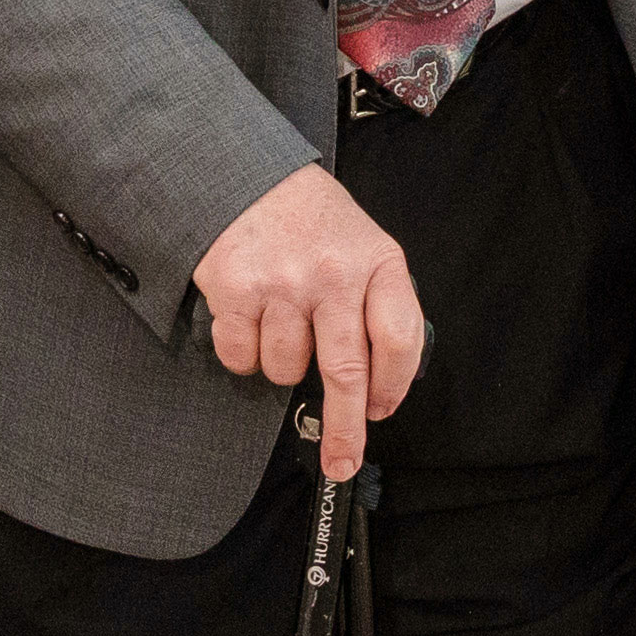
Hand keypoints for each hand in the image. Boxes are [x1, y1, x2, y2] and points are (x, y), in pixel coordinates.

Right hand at [194, 166, 427, 481]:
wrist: (244, 174)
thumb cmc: (311, 220)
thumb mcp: (363, 244)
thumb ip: (377, 302)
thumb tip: (379, 384)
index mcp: (377, 261)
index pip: (400, 340)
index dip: (392, 386)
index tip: (380, 411)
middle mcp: (333, 273)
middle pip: (347, 372)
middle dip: (345, 429)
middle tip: (342, 461)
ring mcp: (283, 283)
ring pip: (287, 369)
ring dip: (283, 365)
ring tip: (281, 324)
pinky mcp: (235, 290)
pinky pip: (241, 357)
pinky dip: (244, 354)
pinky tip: (250, 319)